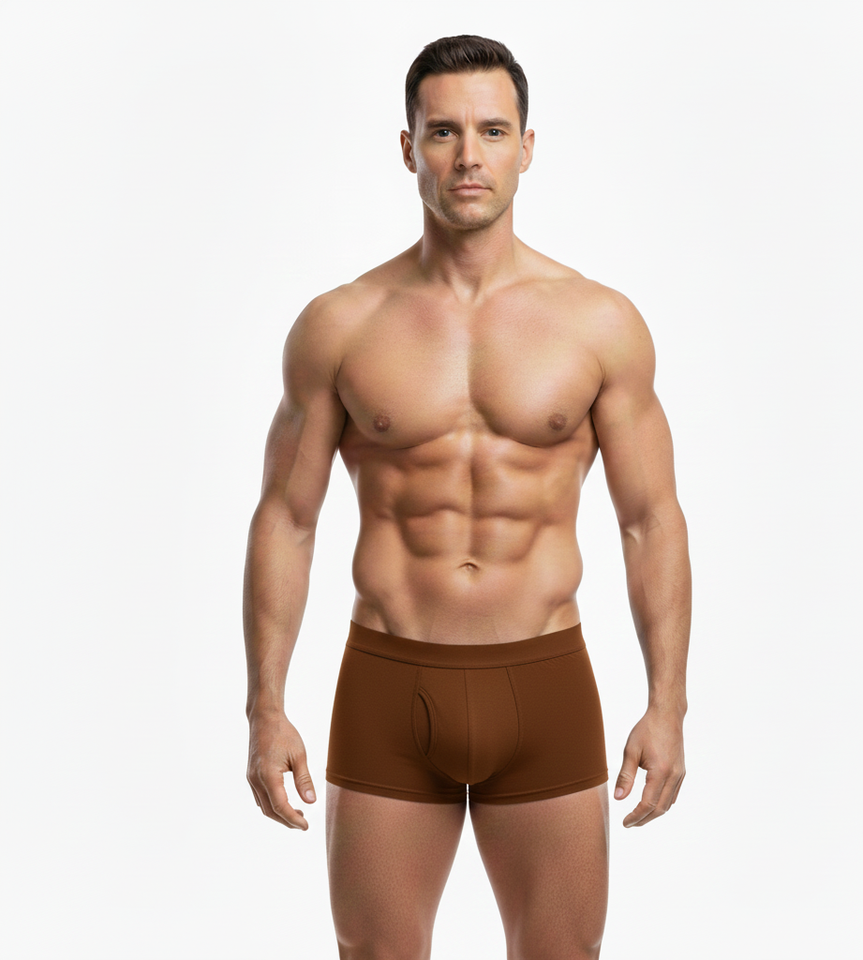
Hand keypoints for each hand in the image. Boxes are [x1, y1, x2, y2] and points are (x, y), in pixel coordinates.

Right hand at [247, 711, 316, 829]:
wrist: (264, 718)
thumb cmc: (283, 733)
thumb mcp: (299, 755)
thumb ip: (304, 779)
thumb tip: (311, 802)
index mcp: (268, 775)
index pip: (280, 807)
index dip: (293, 819)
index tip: (306, 826)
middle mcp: (256, 780)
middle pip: (270, 811)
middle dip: (286, 821)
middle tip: (303, 823)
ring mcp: (251, 778)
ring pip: (263, 806)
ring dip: (278, 814)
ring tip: (298, 813)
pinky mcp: (251, 775)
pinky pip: (259, 797)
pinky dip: (271, 805)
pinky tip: (284, 802)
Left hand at [614, 708, 684, 827]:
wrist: (667, 715)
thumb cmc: (647, 730)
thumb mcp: (631, 751)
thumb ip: (625, 776)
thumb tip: (619, 798)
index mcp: (660, 772)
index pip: (648, 804)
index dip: (636, 816)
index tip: (625, 822)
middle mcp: (673, 776)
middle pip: (660, 809)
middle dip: (644, 819)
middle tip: (630, 823)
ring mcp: (679, 774)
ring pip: (668, 804)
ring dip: (654, 813)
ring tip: (638, 816)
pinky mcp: (681, 771)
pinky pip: (673, 794)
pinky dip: (663, 803)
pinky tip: (652, 803)